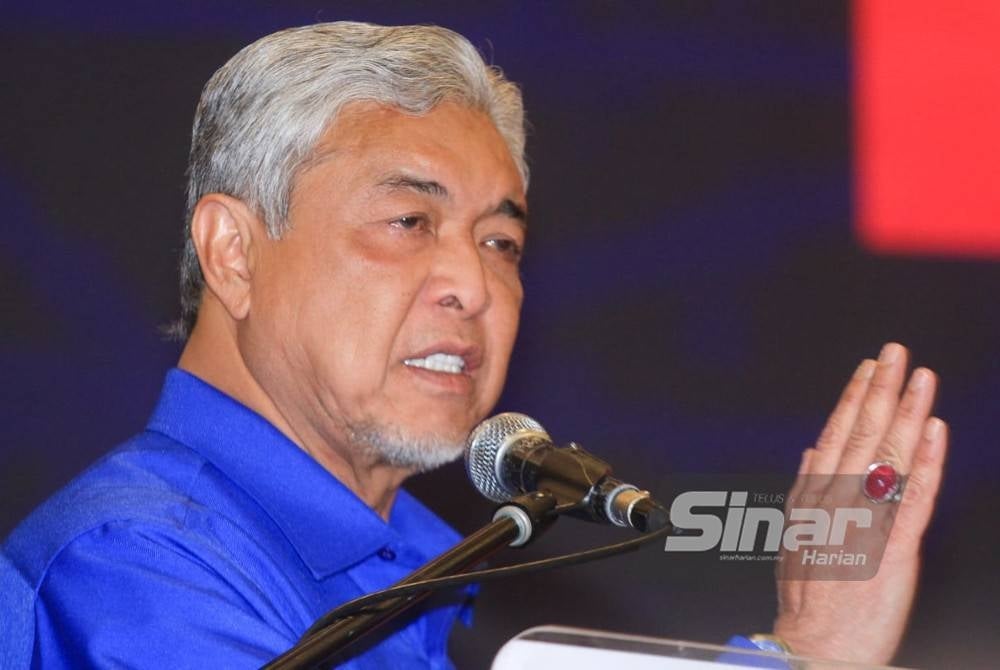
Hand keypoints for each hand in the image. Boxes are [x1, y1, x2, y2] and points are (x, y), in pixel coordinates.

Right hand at [773, 342, 948, 663]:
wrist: (816, 645)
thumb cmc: (808, 598)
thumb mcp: (796, 537)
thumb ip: (806, 491)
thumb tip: (813, 453)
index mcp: (815, 497)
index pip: (836, 434)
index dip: (854, 396)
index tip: (869, 367)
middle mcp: (838, 501)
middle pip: (862, 434)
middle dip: (881, 388)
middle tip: (895, 353)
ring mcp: (867, 522)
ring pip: (888, 456)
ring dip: (906, 411)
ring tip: (920, 377)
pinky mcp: (895, 548)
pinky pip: (916, 497)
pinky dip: (927, 461)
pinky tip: (935, 431)